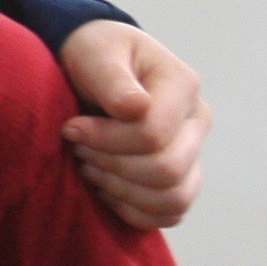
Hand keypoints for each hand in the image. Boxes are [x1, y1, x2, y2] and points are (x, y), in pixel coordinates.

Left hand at [60, 21, 210, 230]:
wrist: (96, 63)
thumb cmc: (95, 53)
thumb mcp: (95, 52)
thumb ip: (112, 79)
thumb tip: (135, 108)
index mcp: (183, 86)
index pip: (153, 134)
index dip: (105, 139)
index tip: (70, 127)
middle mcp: (197, 122)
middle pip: (166, 170)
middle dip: (110, 164)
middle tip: (77, 148)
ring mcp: (193, 152)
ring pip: (173, 198)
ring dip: (120, 190)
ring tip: (88, 167)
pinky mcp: (181, 177)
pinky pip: (170, 213)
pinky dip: (134, 211)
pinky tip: (104, 189)